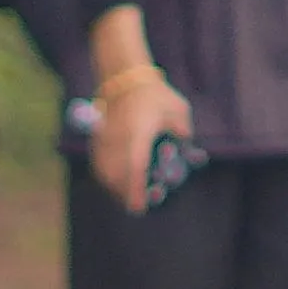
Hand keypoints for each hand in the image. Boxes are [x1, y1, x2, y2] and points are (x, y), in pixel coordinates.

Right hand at [90, 71, 190, 214]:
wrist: (125, 80)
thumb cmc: (157, 96)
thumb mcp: (178, 110)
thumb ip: (183, 132)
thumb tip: (190, 154)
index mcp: (138, 131)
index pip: (135, 166)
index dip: (136, 189)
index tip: (138, 207)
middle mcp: (117, 137)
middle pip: (116, 175)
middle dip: (125, 194)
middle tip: (137, 206)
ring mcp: (103, 139)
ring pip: (103, 172)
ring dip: (114, 188)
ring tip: (127, 198)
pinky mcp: (96, 139)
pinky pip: (98, 164)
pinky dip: (106, 177)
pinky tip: (115, 184)